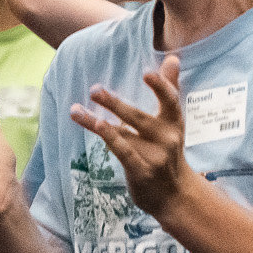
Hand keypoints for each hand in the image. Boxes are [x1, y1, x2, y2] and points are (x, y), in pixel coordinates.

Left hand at [69, 56, 193, 219]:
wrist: (175, 194)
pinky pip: (122, 151)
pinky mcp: (141, 171)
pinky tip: (93, 125)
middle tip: (94, 90)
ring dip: (97, 122)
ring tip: (76, 109)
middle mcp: (166, 138)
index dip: (161, 87)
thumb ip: (170, 88)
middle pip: (139, 118)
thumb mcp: (173, 121)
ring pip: (122, 134)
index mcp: (174, 122)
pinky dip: (108, 138)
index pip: (171, 100)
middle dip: (115, 104)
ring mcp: (154, 157)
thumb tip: (172, 58)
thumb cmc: (169, 150)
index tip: (147, 73)